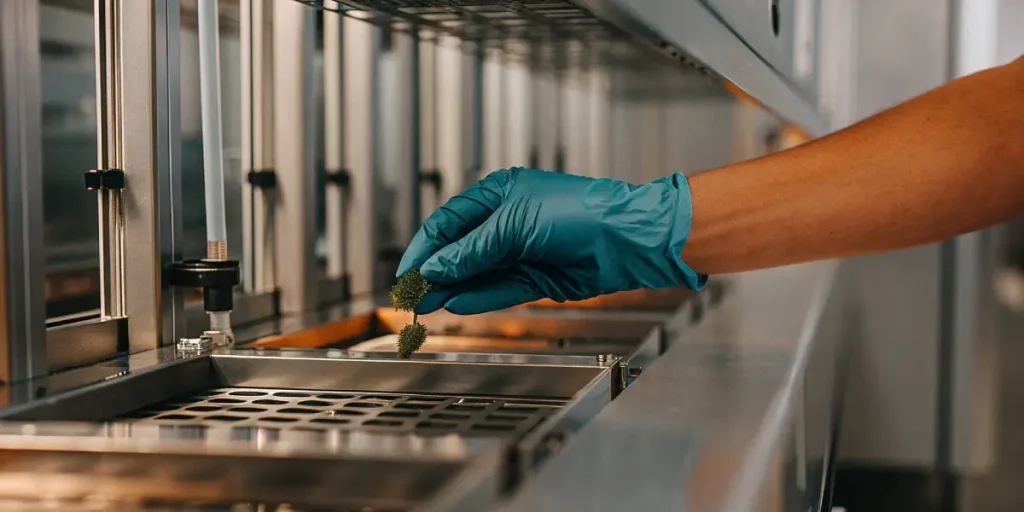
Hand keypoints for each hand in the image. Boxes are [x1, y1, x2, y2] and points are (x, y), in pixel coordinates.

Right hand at [396, 168, 705, 314]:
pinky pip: (500, 289)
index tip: (407, 273)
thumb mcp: (514, 225)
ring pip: (477, 273)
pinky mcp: (538, 277)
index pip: (448, 222)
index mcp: (499, 194)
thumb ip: (472, 250)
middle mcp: (508, 221)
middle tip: (411, 296)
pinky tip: (458, 305)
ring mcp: (523, 250)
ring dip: (452, 289)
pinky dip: (479, 298)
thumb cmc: (580, 212)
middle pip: (460, 250)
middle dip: (434, 273)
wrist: (626, 238)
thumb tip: (437, 267)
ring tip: (427, 306)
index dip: (425, 248)